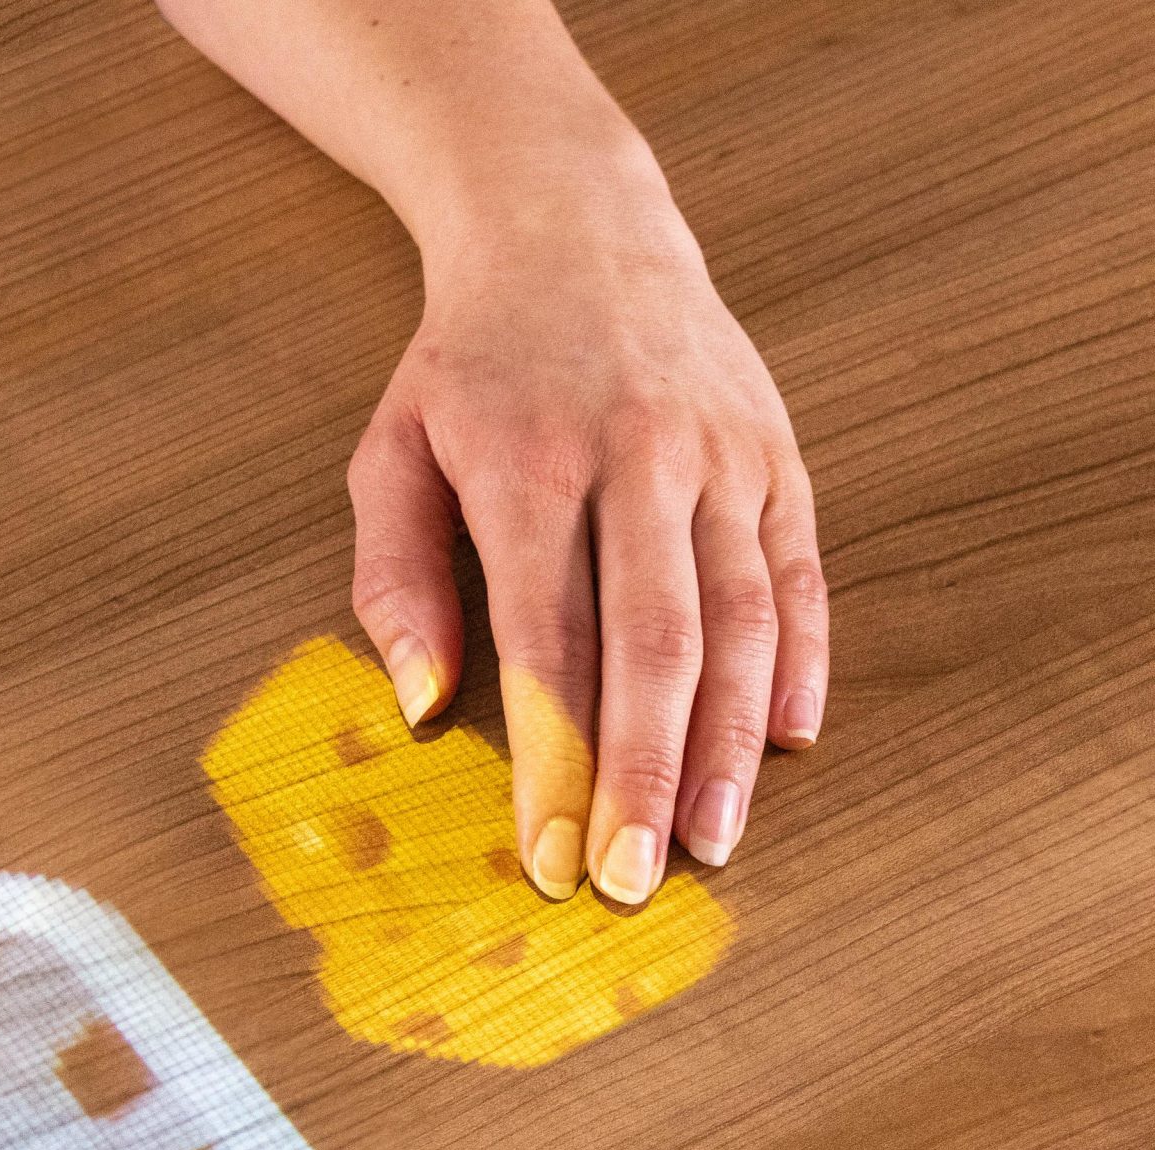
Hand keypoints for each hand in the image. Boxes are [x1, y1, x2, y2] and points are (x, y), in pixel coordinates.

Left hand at [346, 186, 827, 903]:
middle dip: (642, 773)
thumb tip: (422, 703)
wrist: (574, 228)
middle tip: (633, 879)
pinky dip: (799, 662)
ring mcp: (720, 454)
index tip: (547, 855)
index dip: (551, 759)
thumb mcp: (391, 450)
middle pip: (653, 644)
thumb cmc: (468, 366)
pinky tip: (789, 743)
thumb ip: (395, 577)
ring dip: (728, 742)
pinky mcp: (777, 452)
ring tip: (710, 842)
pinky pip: (799, 572)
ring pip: (740, 618)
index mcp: (528, 466)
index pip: (545, 643)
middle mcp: (637, 458)